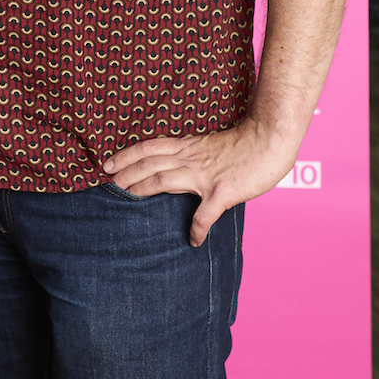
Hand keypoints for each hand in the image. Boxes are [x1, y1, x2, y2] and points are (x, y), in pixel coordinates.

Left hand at [101, 116, 301, 246]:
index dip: (125, 156)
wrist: (271, 138)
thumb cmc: (247, 141)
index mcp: (188, 146)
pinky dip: (196, 229)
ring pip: (163, 180)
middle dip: (124, 173)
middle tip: (107, 183)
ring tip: (126, 201)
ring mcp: (205, 175)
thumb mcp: (211, 144)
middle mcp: (191, 158)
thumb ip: (193, 156)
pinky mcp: (223, 191)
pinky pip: (204, 214)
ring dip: (142, 190)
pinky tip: (192, 241)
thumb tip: (178, 168)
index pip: (148, 148)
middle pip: (148, 164)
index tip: (107, 163)